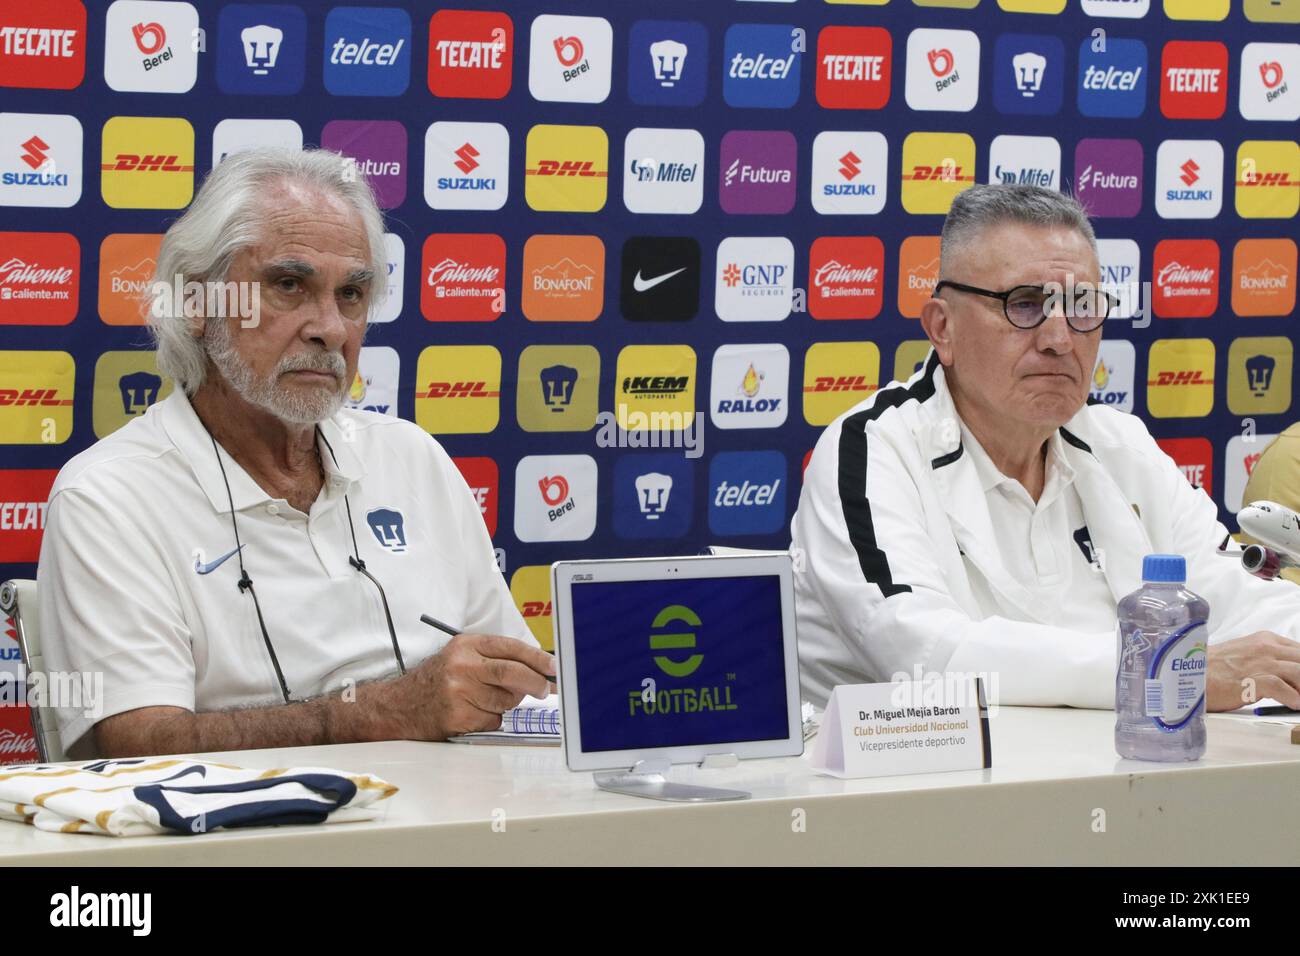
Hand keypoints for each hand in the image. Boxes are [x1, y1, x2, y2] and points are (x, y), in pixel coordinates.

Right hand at [391, 634, 554, 739]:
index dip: (538, 658)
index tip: (555, 667)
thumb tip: (538, 672)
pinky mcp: (458, 716)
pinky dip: (491, 719)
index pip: (511, 648)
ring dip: (506, 703)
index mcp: (466, 645)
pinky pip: (492, 720)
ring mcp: (458, 692)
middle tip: (546, 689)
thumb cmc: (438, 680)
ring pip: (505, 700)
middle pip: (512, 673)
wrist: (399, 705)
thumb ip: (496, 659)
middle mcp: (462, 665)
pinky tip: (473, 713)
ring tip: (485, 699)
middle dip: (535, 682)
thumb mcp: (462, 657)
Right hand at [1206, 631, 1299, 710]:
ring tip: (1299, 698)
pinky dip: (1293, 698)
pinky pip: (1283, 689)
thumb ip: (1267, 659)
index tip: (1299, 680)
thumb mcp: (1245, 654)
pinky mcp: (1253, 680)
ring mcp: (1260, 663)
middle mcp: (1266, 648)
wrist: (1188, 674)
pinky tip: (1294, 704)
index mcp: (1265, 640)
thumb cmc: (1213, 668)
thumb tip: (1289, 677)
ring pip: (1299, 672)